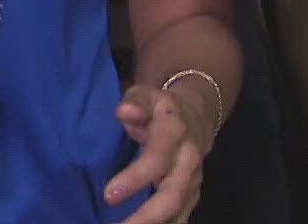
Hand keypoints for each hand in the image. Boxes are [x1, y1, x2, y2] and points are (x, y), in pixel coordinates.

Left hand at [107, 82, 213, 223]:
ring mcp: (193, 181)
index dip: (135, 178)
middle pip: (172, 195)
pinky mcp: (192, 195)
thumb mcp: (147, 95)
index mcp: (175, 134)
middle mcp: (188, 161)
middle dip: (147, 216)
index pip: (157, 159)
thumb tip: (124, 111)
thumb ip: (136, 102)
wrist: (197, 115)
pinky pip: (180, 217)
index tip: (109, 195)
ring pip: (178, 211)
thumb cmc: (160, 108)